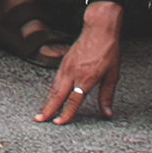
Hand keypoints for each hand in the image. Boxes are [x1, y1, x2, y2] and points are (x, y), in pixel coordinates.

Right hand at [38, 4, 123, 125]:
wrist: (99, 29)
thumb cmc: (108, 51)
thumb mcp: (112, 75)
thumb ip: (106, 96)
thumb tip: (107, 113)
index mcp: (86, 78)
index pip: (73, 100)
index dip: (65, 113)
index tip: (58, 123)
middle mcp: (73, 73)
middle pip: (58, 95)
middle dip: (48, 109)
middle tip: (39, 120)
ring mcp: (66, 66)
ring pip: (54, 87)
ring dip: (47, 101)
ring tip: (41, 112)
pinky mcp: (64, 62)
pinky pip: (55, 79)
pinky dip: (51, 90)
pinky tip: (50, 97)